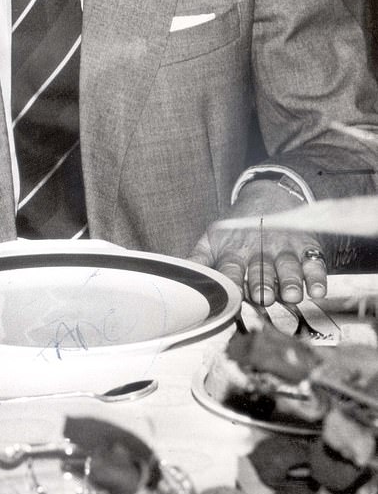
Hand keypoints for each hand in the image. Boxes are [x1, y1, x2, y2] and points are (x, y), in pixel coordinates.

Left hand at [189, 181, 326, 304]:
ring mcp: (284, 249)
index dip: (230, 281)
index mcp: (233, 252)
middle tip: (263, 296)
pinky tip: (317, 289)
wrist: (269, 197)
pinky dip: (317, 275)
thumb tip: (176, 280)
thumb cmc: (237, 230)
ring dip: (289, 280)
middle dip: (261, 284)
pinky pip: (314, 262)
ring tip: (291, 294)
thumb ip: (198, 261)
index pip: (230, 269)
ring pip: (287, 267)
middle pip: (260, 270)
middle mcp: (259, 252)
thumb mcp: (213, 239)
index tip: (230, 297)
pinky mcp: (306, 247)